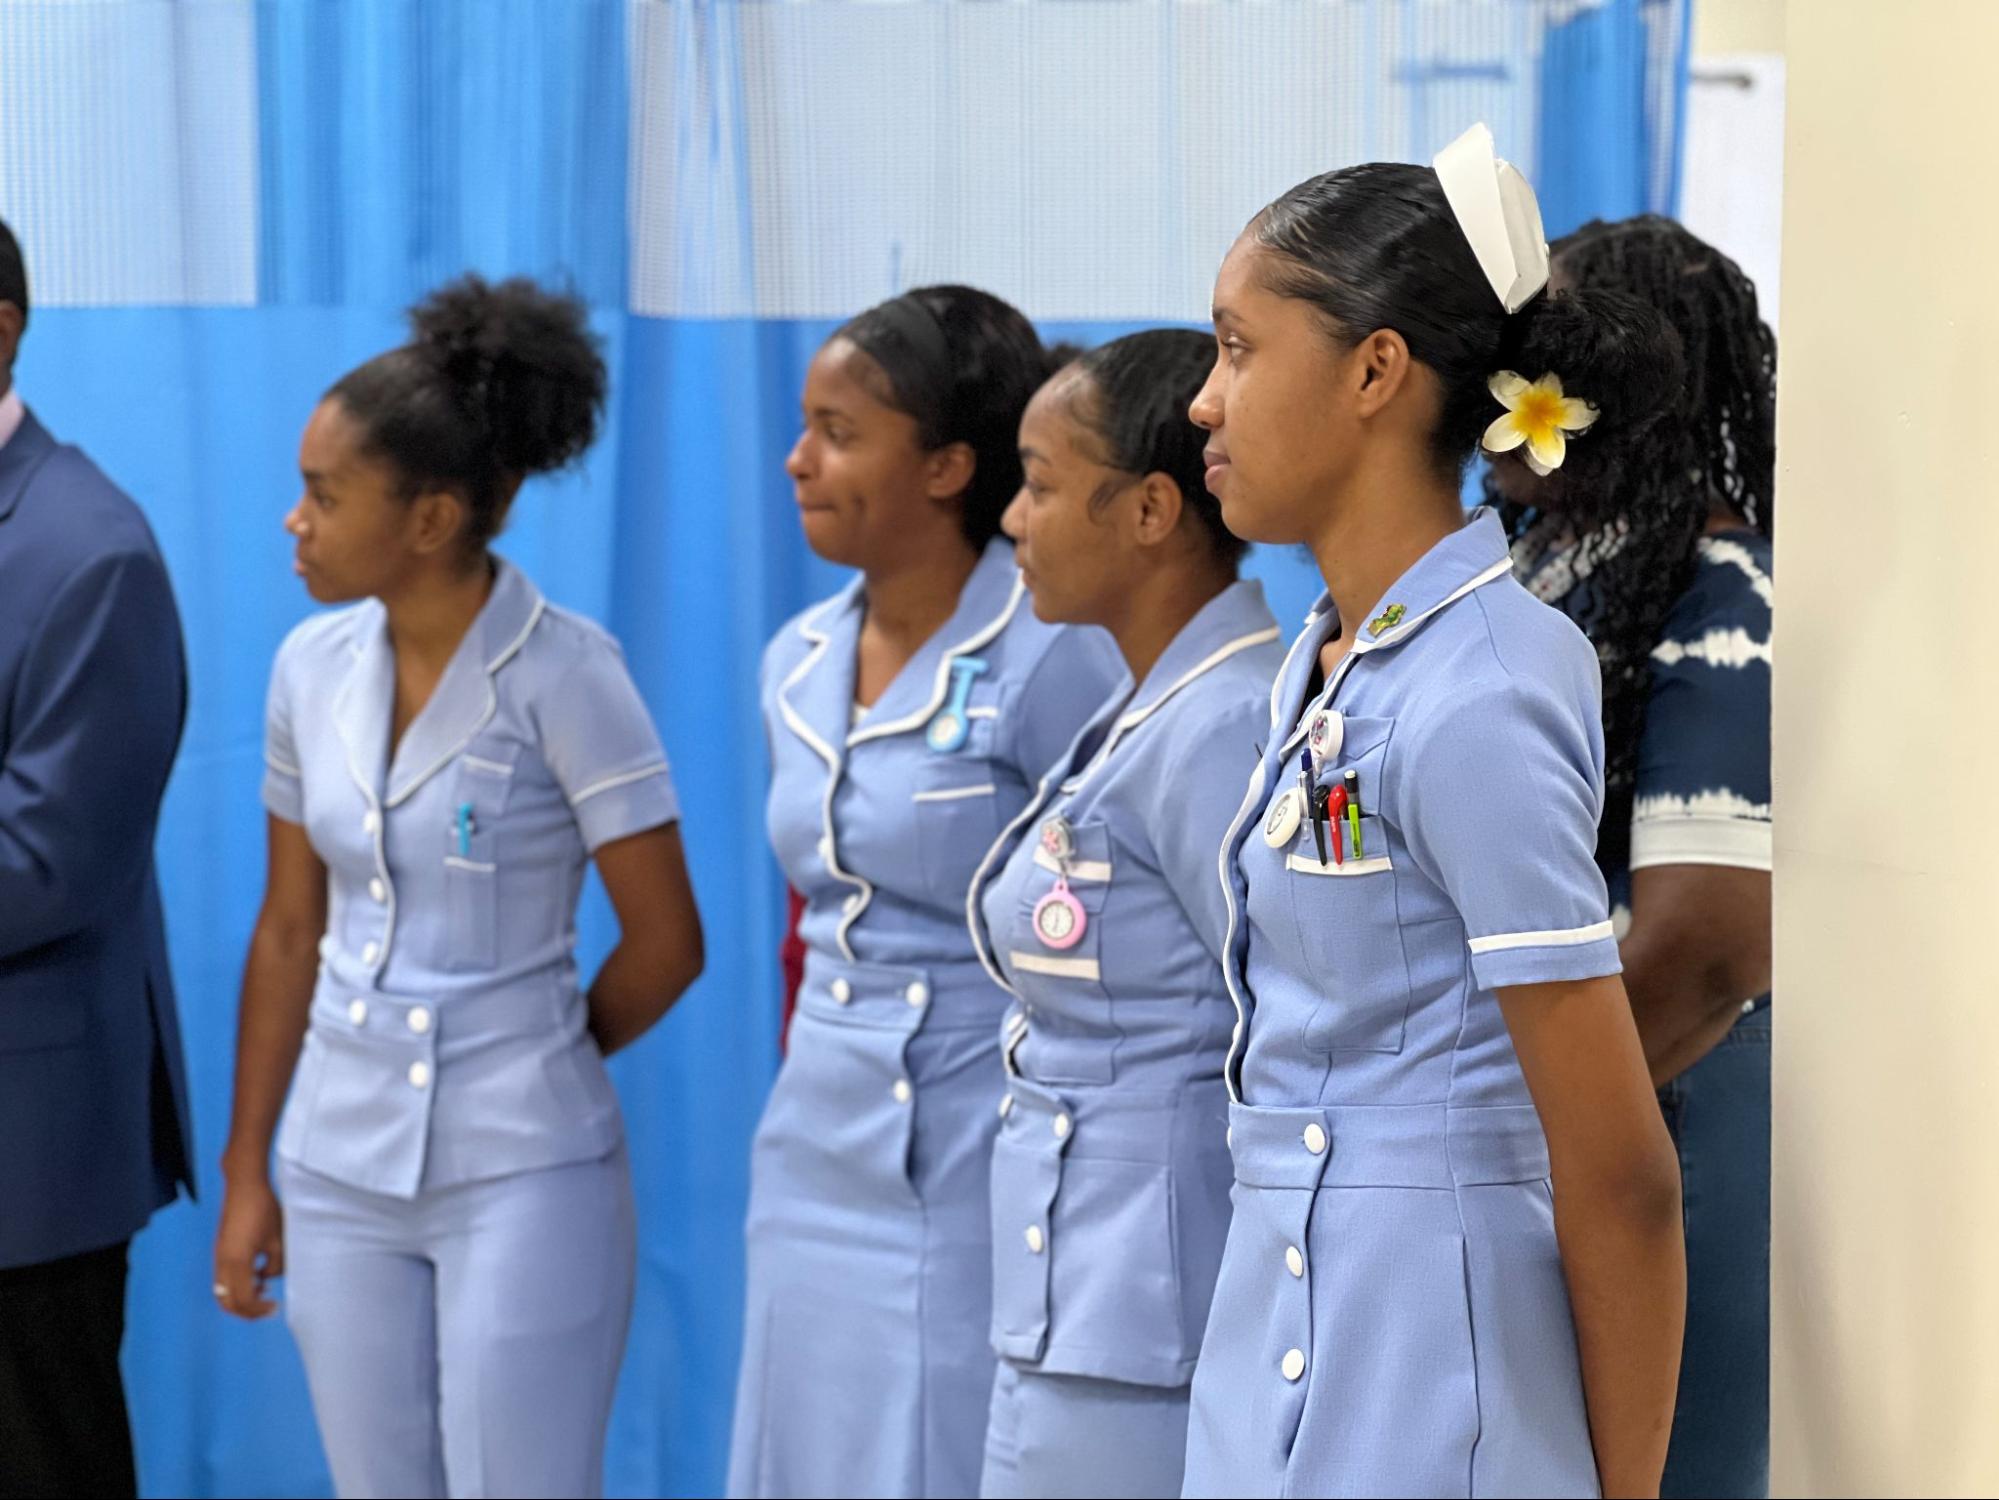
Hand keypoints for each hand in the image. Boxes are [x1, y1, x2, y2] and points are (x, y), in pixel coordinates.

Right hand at [213, 1175, 284, 1318]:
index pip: (243, 1299)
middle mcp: (223, 1262)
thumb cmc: (263, 1210)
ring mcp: (219, 1257)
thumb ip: (275, 1265)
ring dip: (241, 1298)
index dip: (258, 1310)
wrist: (245, 1187)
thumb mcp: (278, 1240)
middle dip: (247, 1311)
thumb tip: (267, 1278)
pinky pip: (223, 1279)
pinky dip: (237, 1286)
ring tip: (262, 1292)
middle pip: (228, 1302)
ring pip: (223, 1292)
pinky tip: (257, 1276)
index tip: (274, 1307)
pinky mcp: (220, 1251)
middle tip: (268, 1308)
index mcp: (237, 1262)